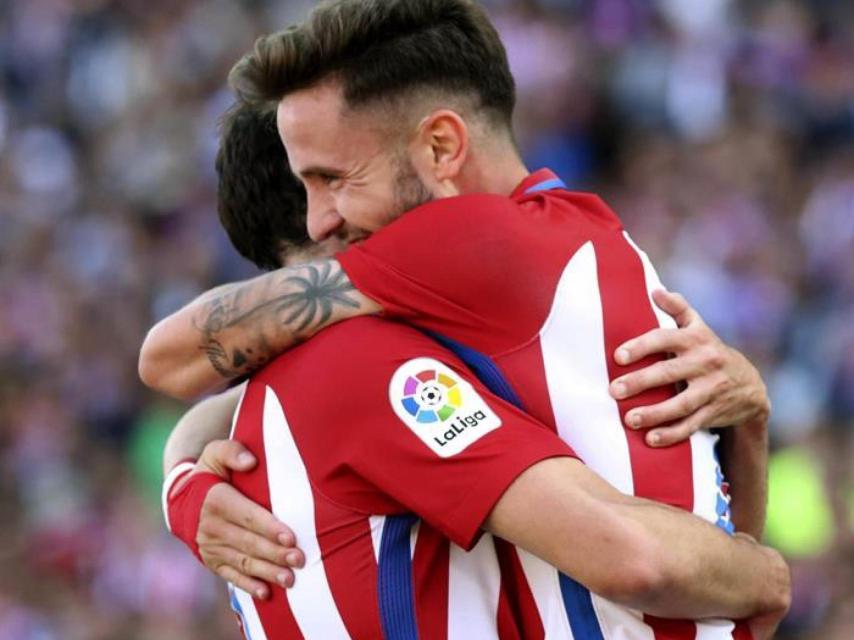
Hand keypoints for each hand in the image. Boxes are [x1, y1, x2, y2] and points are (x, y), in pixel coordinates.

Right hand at [194, 440, 304, 597]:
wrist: (180, 500)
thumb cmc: (209, 473)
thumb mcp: (215, 453)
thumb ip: (233, 451)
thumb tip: (251, 461)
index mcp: (216, 500)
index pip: (248, 517)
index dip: (270, 528)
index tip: (291, 537)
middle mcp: (211, 527)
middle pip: (249, 543)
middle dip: (275, 553)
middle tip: (300, 559)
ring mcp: (210, 547)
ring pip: (243, 562)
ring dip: (267, 572)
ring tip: (290, 579)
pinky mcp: (211, 561)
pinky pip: (231, 575)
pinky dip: (248, 586)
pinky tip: (266, 594)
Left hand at [609, 290, 769, 446]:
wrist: (750, 385)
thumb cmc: (709, 352)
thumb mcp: (699, 328)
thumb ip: (678, 309)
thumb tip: (655, 290)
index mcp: (696, 339)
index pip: (665, 338)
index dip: (642, 346)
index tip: (618, 356)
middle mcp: (704, 363)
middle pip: (669, 373)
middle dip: (641, 382)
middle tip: (614, 390)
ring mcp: (711, 390)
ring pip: (681, 403)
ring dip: (654, 413)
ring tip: (630, 419)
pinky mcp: (713, 412)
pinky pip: (691, 425)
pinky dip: (671, 434)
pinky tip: (651, 439)